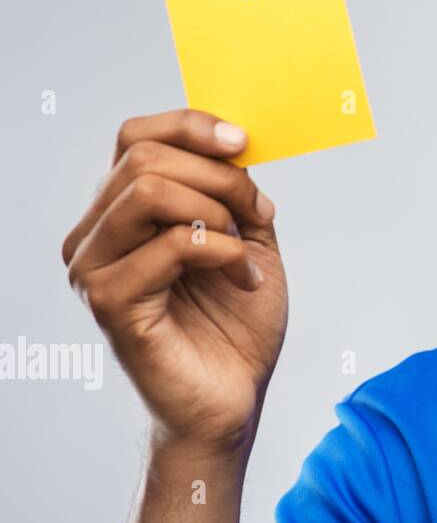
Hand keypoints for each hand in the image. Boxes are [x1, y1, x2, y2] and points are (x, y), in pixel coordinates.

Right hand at [62, 109, 288, 453]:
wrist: (234, 396)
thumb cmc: (235, 321)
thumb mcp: (248, 235)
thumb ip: (234, 187)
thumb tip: (235, 139)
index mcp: (119, 213)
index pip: (134, 136)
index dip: (191, 126)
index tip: (243, 142)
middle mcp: (94, 236)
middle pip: (144, 156)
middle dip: (219, 176)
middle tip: (257, 212)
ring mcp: (94, 269)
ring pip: (148, 190)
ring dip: (217, 211)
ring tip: (245, 249)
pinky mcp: (110, 303)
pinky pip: (171, 245)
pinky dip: (224, 252)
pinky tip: (244, 280)